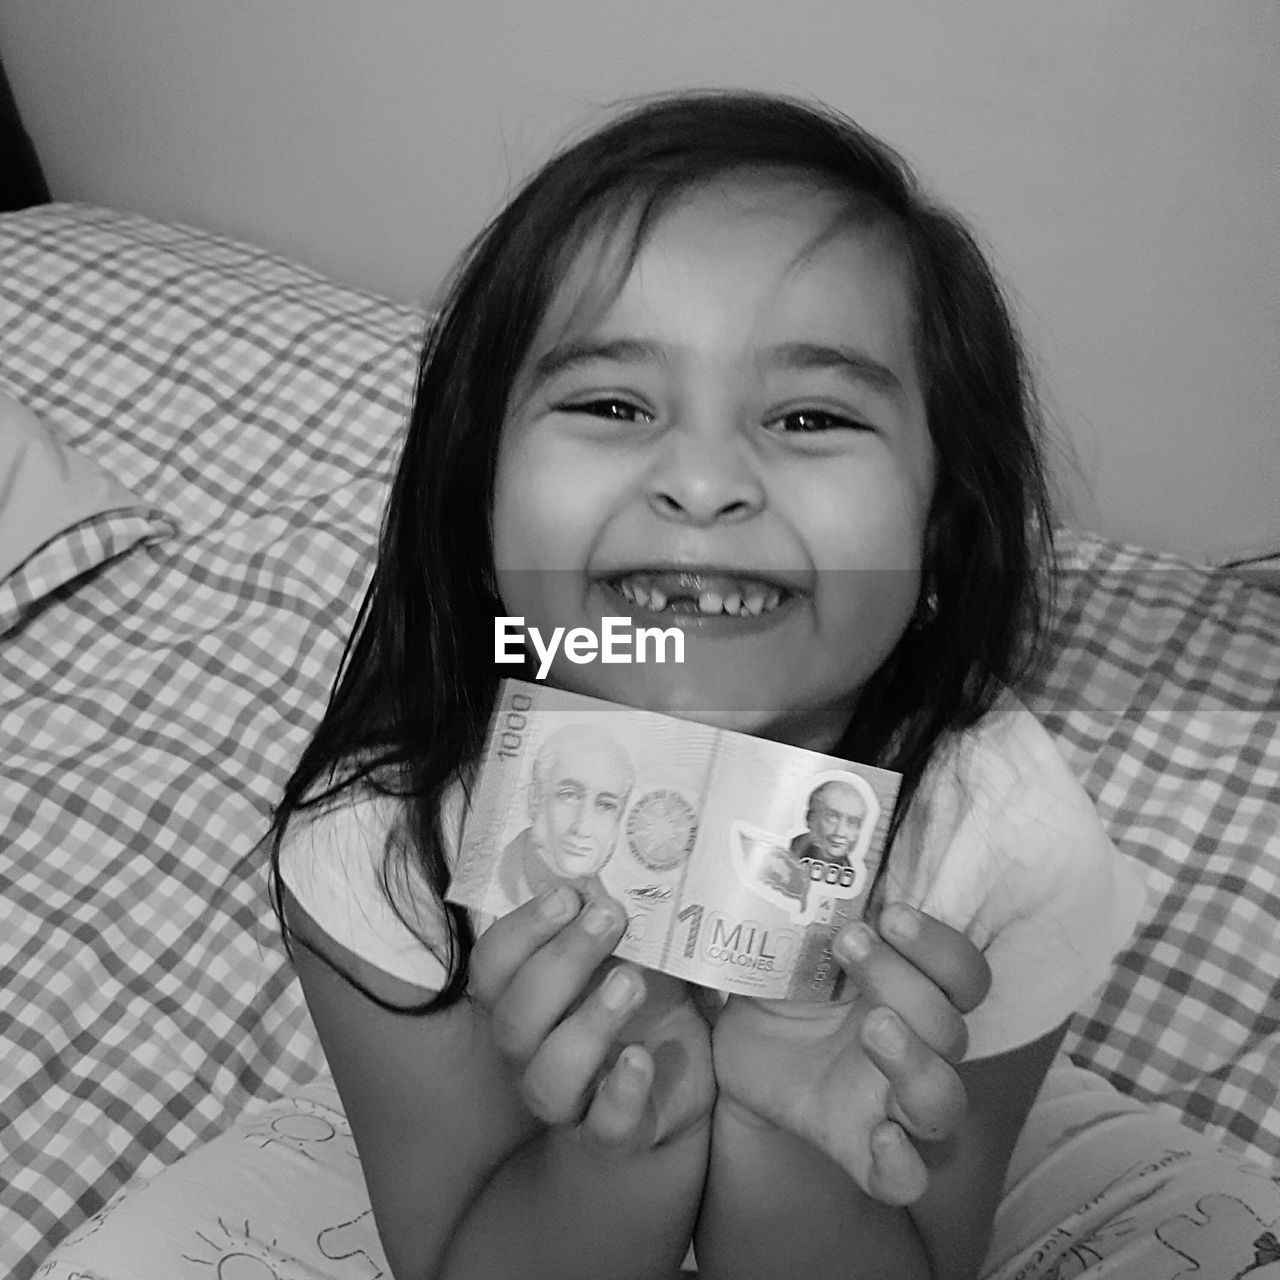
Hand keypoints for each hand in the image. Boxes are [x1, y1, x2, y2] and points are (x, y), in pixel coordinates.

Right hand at [469, 886, 714, 1154]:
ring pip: (546, 1077)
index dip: (521, 930)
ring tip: (631, 982)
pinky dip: (619, 1093)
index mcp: (529, 997)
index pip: (492, 966)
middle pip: (513, 1017)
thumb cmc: (653, 998)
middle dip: (559, 961)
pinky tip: (641, 1059)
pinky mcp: (615, 1133)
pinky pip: (603, 1128)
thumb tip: (633, 850)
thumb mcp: (638, 948)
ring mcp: (571, 1099)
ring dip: (586, 1024)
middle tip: (610, 917)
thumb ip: (621, 912)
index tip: (569, 893)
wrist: (690, 1079)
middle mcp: (535, 1050)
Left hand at [710, 904, 989, 1203]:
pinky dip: (901, 1165)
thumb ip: (802, 902)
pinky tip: (879, 1139)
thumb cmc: (782, 983)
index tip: (889, 911)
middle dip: (906, 980)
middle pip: (952, 1025)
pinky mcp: (856, 1147)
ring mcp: (890, 1103)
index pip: (963, 972)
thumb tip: (781, 835)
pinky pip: (904, 1177)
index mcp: (912, 990)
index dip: (940, 944)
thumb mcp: (786, 939)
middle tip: (851, 942)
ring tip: (874, 1025)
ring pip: (944, 1099)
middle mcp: (916, 1046)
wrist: (737, 1048)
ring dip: (917, 1060)